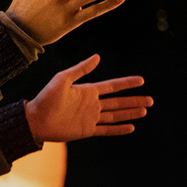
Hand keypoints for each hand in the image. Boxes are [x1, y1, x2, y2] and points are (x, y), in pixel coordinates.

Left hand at [25, 53, 152, 142]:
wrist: (36, 120)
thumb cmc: (47, 97)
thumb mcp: (63, 79)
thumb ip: (81, 69)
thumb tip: (98, 57)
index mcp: (88, 90)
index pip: (112, 86)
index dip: (126, 83)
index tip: (141, 80)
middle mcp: (92, 104)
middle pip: (118, 101)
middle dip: (134, 100)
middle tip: (151, 101)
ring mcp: (91, 117)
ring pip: (115, 115)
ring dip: (130, 113)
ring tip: (144, 111)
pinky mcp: (87, 130)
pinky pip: (106, 130)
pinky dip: (119, 129)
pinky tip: (130, 127)